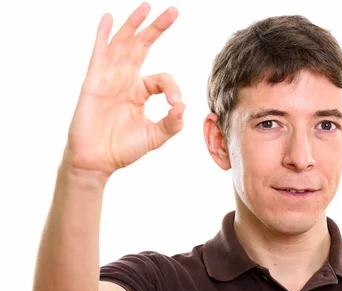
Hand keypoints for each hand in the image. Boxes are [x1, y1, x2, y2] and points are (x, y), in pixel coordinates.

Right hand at [64, 2, 184, 176]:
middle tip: (173, 11)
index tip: (175, 103)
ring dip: (134, 24)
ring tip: (146, 6)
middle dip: (157, 28)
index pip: (162, 78)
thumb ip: (172, 123)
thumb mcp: (155, 136)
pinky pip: (99, 54)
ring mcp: (109, 78)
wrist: (98, 161)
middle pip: (142, 47)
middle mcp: (125, 80)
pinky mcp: (94, 81)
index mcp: (140, 91)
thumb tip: (183, 105)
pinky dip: (103, 35)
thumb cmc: (123, 149)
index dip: (171, 87)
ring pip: (123, 44)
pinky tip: (108, 19)